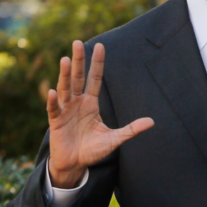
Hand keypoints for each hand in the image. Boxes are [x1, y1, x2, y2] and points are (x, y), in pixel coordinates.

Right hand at [47, 41, 153, 187]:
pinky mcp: (56, 122)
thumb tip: (152, 122)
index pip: (94, 78)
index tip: (101, 46)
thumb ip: (131, 130)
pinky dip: (54, 101)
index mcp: (91, 103)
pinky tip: (54, 92)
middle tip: (78, 42)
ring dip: (65, 75)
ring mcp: (65, 110)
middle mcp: (77, 102)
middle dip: (78, 61)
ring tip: (65, 59)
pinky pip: (54, 109)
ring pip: (65, 88)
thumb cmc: (93, 150)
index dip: (97, 63)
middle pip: (78, 77)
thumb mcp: (114, 139)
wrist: (75, 164)